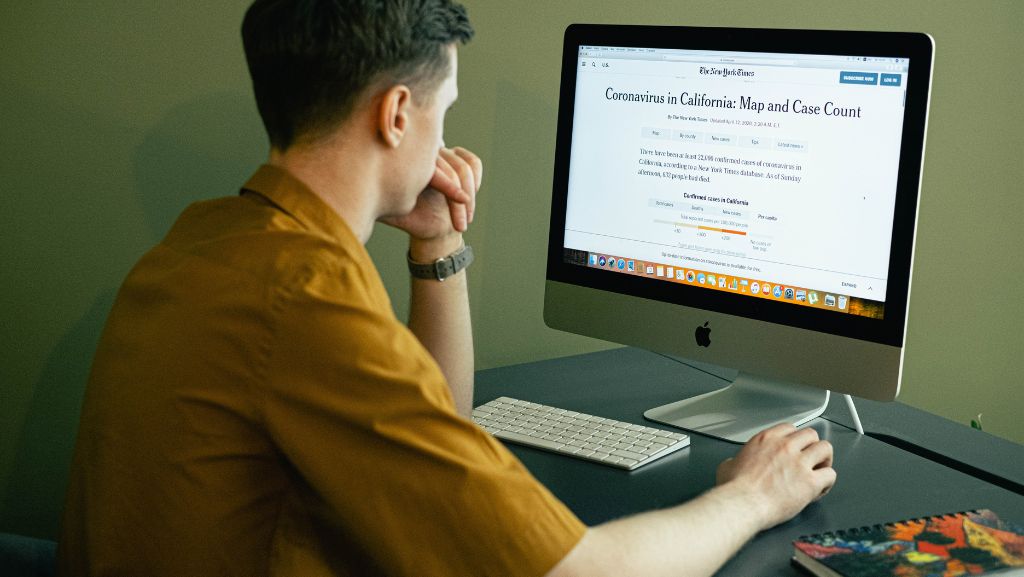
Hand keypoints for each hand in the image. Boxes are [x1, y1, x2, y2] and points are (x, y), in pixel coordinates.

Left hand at [381, 146, 481, 260]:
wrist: (431, 225)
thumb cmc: (409, 220)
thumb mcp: (391, 213)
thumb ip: (381, 204)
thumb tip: (367, 201)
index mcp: (408, 162)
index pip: (431, 168)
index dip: (448, 185)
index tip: (459, 202)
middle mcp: (426, 154)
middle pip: (450, 169)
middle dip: (459, 200)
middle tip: (461, 226)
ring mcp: (444, 154)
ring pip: (464, 168)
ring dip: (469, 196)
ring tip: (464, 222)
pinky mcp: (460, 157)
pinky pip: (474, 163)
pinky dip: (476, 180)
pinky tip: (470, 199)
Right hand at [716, 424, 835, 529]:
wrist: (743, 504)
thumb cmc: (735, 489)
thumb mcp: (727, 466)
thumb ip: (734, 461)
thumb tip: (733, 465)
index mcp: (766, 439)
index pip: (790, 428)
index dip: (794, 439)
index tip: (794, 448)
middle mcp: (785, 446)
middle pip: (811, 434)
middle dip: (812, 446)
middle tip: (809, 459)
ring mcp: (799, 462)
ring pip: (825, 448)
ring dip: (824, 460)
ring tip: (819, 471)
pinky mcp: (810, 481)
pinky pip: (830, 475)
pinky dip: (828, 482)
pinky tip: (819, 489)